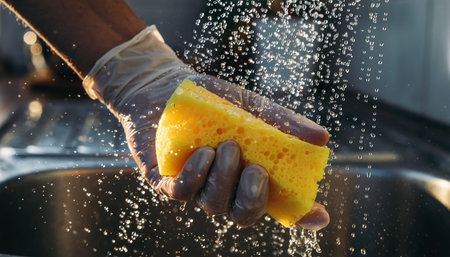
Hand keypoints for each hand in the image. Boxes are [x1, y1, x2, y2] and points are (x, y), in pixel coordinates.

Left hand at [83, 26, 329, 228]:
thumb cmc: (212, 101)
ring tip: (225, 146)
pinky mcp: (166, 182)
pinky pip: (182, 193)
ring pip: (214, 205)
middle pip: (244, 215)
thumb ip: (283, 123)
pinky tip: (202, 153)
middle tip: (255, 170)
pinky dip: (196, 176)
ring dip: (224, 178)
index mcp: (248, 173)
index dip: (300, 216)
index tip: (319, 214)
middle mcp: (224, 186)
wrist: (166, 87)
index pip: (278, 204)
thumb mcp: (252, 107)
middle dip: (253, 199)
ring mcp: (196, 187)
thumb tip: (322, 137)